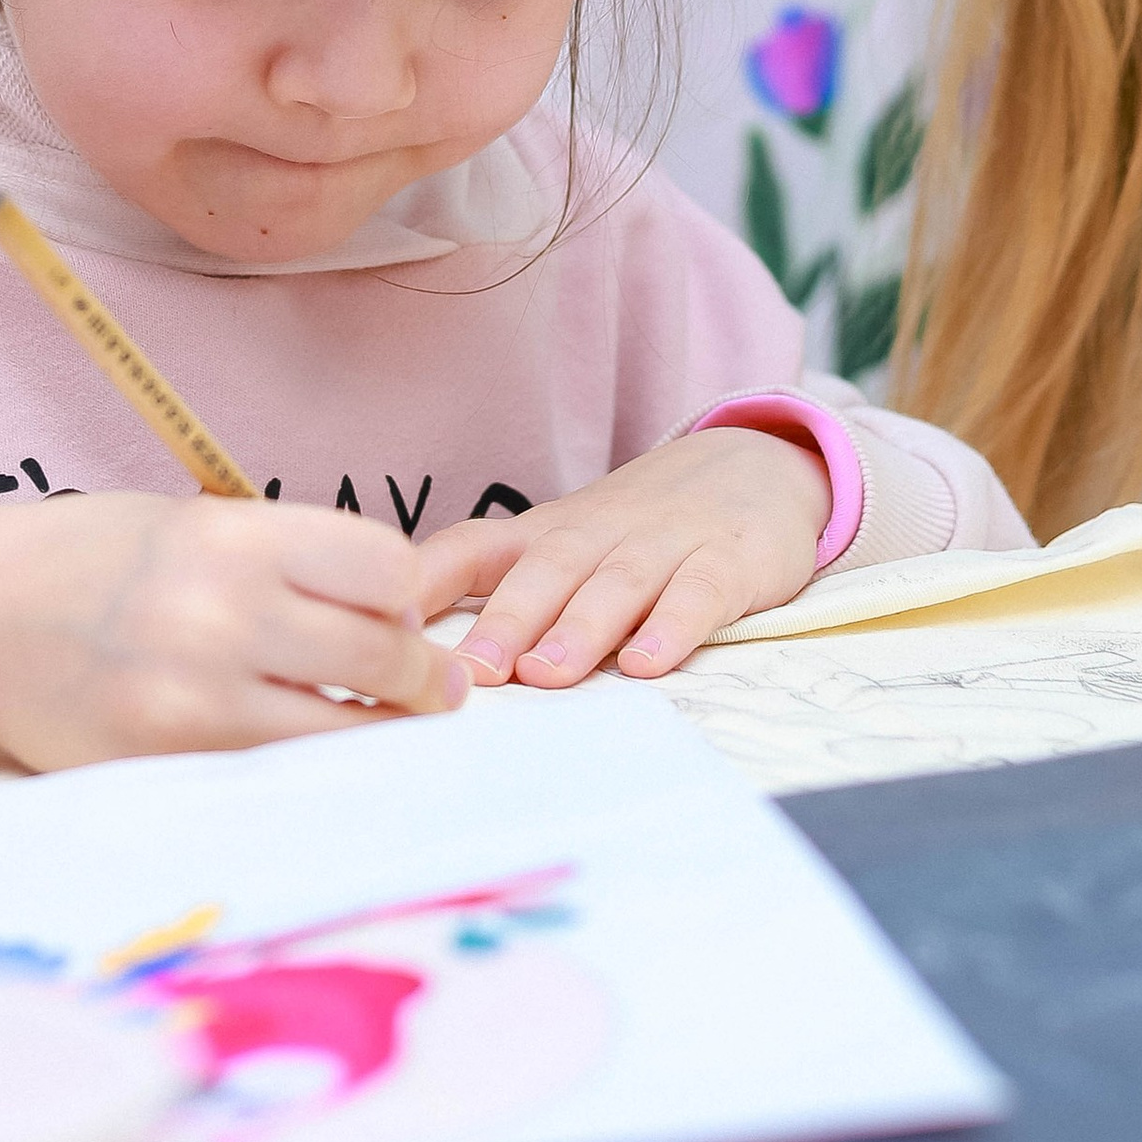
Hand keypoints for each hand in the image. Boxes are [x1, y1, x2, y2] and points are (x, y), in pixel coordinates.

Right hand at [0, 491, 466, 771]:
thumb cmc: (82, 560)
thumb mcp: (187, 525)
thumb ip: (283, 561)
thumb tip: (394, 615)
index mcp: (232, 536)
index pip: (387, 569)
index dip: (408, 597)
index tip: (403, 613)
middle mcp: (223, 613)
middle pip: (384, 653)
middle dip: (421, 676)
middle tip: (432, 687)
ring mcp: (194, 698)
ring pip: (346, 730)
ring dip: (379, 731)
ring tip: (384, 726)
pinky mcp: (167, 763)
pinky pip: (278, 774)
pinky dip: (306, 765)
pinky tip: (305, 751)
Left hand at [415, 430, 831, 688]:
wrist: (754, 465)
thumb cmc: (639, 529)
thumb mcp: (566, 546)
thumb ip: (501, 589)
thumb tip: (411, 652)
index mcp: (547, 534)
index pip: (474, 547)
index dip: (428, 582)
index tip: (387, 625)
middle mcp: (598, 534)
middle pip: (545, 571)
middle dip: (505, 622)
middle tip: (470, 673)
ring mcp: (664, 545)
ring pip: (615, 585)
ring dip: (579, 630)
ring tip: (545, 675)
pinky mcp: (727, 563)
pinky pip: (698, 594)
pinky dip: (673, 628)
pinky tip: (649, 663)